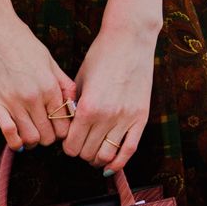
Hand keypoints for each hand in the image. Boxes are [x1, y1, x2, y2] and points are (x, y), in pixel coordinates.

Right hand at [0, 4, 76, 152]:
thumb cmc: (21, 40)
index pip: (64, 125)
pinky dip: (14, 140)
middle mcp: (33, 97)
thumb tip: (73, 104)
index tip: (57, 127)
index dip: (63, 130)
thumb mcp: (48, 59)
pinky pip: (7, 132)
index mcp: (50, 86)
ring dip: (32, 140)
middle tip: (44, 129)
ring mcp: (12, 101)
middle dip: (48, 137)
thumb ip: (63, 83)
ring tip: (30, 131)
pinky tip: (15, 137)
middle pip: (48, 136)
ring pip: (30, 138)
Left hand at [61, 23, 155, 171]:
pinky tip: (110, 165)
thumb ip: (73, 106)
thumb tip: (65, 128)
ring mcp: (125, 118)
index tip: (68, 141)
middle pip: (87, 153)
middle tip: (80, 145)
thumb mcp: (79, 80)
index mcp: (87, 108)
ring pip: (107, 156)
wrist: (129, 40)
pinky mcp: (141, 117)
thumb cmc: (100, 56)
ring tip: (94, 152)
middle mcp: (106, 116)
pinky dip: (119, 162)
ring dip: (97, 159)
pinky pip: (130, 149)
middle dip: (81, 152)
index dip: (67, 147)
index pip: (71, 145)